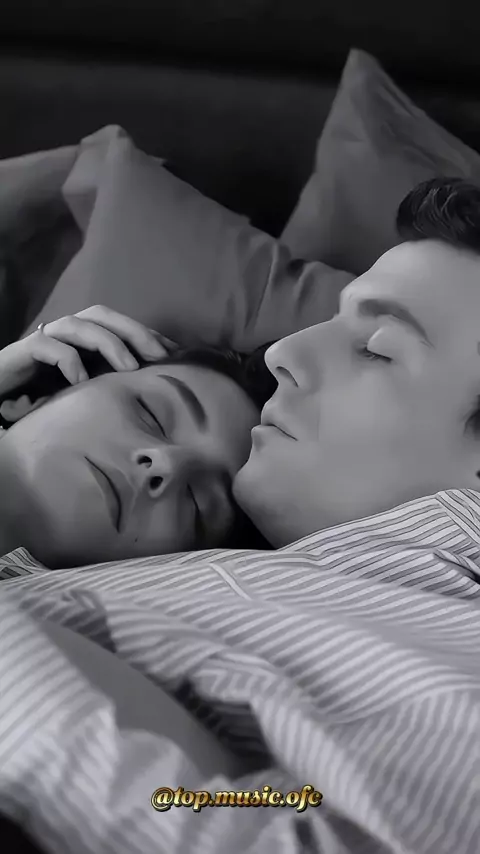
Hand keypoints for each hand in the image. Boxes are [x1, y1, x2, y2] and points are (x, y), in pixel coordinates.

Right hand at [0, 305, 178, 398]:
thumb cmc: (43, 399)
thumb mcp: (85, 393)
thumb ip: (109, 385)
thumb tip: (151, 391)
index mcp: (82, 339)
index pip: (119, 325)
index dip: (147, 334)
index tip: (176, 352)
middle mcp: (65, 333)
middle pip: (102, 315)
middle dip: (134, 331)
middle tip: (159, 355)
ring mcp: (44, 339)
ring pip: (79, 325)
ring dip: (108, 343)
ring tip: (130, 368)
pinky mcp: (23, 352)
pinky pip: (47, 347)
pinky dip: (68, 361)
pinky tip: (82, 382)